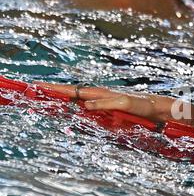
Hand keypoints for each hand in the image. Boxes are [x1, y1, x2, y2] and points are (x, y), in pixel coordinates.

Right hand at [34, 82, 164, 119]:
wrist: (155, 108)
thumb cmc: (141, 105)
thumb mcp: (124, 104)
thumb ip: (105, 104)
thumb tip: (85, 105)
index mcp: (101, 93)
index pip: (74, 91)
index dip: (56, 89)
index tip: (40, 86)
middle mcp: (99, 96)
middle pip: (72, 93)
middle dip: (55, 91)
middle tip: (37, 90)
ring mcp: (103, 102)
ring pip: (78, 99)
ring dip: (64, 97)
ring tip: (48, 96)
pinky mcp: (108, 109)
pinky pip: (88, 107)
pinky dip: (77, 105)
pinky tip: (72, 106)